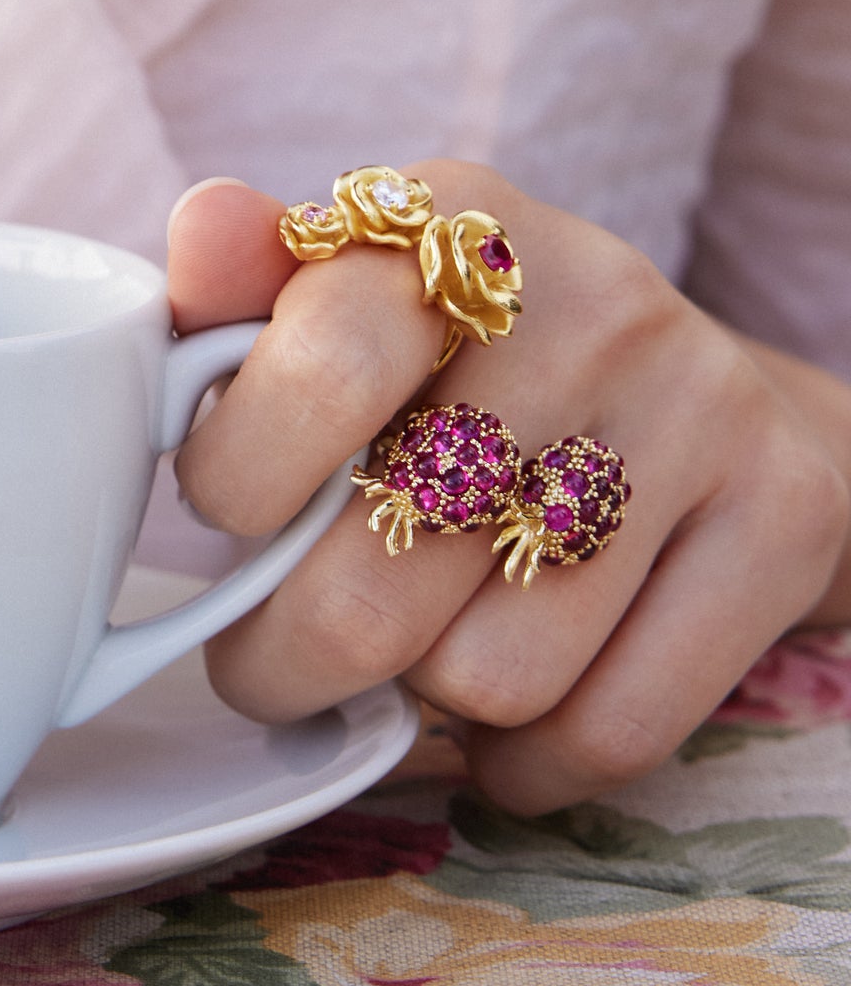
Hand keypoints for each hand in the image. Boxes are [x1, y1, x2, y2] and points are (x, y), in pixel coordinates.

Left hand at [168, 166, 850, 812]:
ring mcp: (699, 410)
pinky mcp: (781, 520)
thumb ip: (242, 289)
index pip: (324, 362)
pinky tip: (505, 711)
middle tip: (277, 655)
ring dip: (422, 701)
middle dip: (288, 656)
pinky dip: (528, 760)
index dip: (237, 477)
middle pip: (380, 580)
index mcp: (459, 224)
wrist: (695, 395)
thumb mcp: (344, 300)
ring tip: (418, 645)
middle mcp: (592, 303)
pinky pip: (610, 731)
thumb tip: (202, 233)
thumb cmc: (460, 368)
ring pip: (489, 678)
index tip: (225, 511)